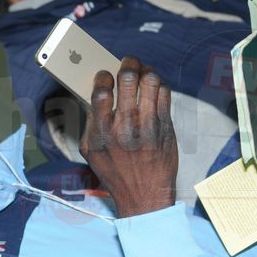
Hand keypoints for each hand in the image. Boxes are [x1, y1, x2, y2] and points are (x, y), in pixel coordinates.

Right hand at [80, 57, 177, 217]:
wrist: (145, 195)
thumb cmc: (115, 172)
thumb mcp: (90, 151)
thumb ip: (91, 122)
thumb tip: (96, 94)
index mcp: (102, 132)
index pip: (101, 92)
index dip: (103, 76)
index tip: (105, 75)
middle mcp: (125, 126)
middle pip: (129, 78)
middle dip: (128, 63)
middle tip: (128, 61)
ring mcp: (149, 125)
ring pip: (151, 81)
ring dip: (146, 70)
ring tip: (142, 71)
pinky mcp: (166, 126)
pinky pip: (165, 93)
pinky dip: (159, 85)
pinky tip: (153, 87)